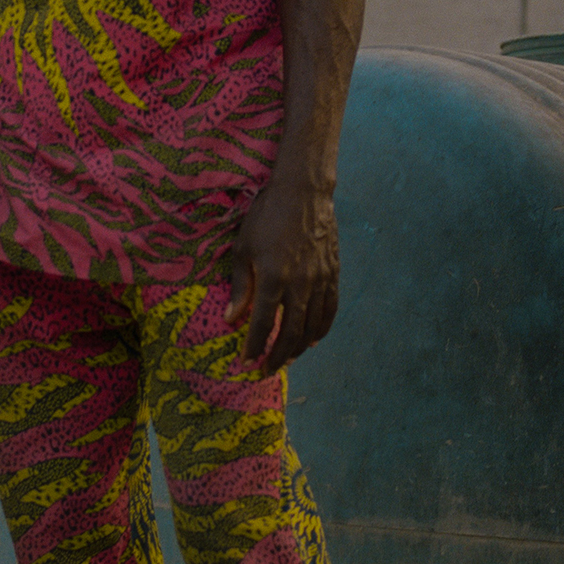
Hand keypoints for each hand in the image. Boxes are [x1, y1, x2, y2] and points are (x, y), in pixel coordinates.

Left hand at [227, 177, 338, 373]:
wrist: (303, 192)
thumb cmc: (266, 217)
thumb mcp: (243, 248)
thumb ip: (240, 286)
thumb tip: (230, 318)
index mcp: (273, 277)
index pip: (262, 323)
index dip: (254, 346)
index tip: (246, 361)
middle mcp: (300, 284)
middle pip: (289, 332)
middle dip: (276, 356)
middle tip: (265, 370)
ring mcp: (320, 280)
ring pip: (311, 326)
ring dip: (298, 348)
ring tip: (285, 359)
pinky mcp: (333, 274)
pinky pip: (329, 310)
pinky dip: (321, 329)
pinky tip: (311, 340)